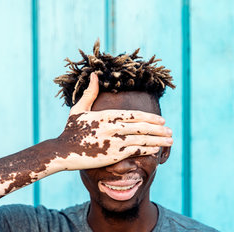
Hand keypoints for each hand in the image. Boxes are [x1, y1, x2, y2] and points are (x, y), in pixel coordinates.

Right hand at [55, 73, 172, 169]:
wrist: (62, 152)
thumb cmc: (70, 131)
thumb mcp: (79, 109)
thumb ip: (90, 93)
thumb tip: (94, 75)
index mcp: (107, 115)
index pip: (135, 115)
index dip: (150, 118)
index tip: (161, 120)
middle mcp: (113, 127)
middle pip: (143, 127)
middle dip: (159, 129)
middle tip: (170, 131)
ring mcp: (115, 141)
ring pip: (143, 140)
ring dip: (158, 140)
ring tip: (169, 141)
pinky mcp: (114, 155)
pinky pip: (136, 151)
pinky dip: (148, 150)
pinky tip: (156, 150)